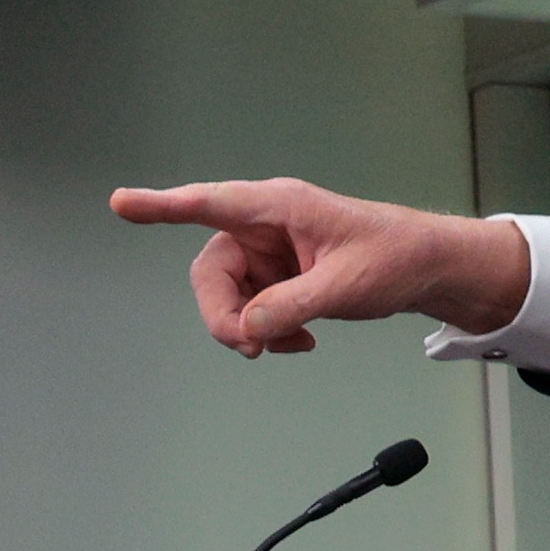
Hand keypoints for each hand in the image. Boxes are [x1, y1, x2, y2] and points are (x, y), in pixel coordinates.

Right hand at [111, 179, 534, 356]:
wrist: (427, 270)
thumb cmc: (395, 257)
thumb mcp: (344, 285)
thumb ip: (290, 307)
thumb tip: (249, 328)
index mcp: (279, 207)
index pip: (209, 203)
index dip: (162, 206)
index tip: (122, 204)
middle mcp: (265, 225)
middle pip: (212, 272)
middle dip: (225, 314)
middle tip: (253, 347)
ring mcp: (269, 252)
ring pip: (228, 297)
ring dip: (250, 328)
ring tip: (290, 344)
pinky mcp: (278, 276)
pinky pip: (251, 309)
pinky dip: (268, 332)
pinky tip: (300, 341)